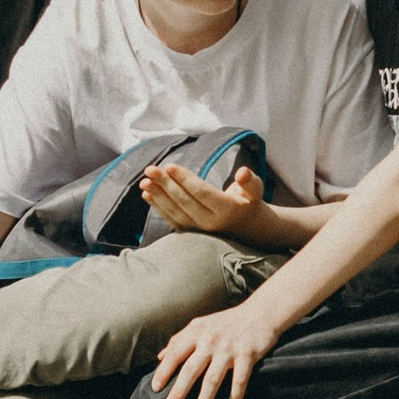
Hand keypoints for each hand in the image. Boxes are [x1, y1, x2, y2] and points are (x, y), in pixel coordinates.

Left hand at [138, 158, 265, 238]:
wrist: (247, 228)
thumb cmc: (248, 202)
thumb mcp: (255, 190)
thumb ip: (250, 181)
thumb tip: (243, 172)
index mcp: (227, 210)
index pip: (202, 193)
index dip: (185, 179)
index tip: (169, 165)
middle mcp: (211, 223)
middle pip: (184, 201)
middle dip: (165, 184)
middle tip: (150, 169)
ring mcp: (199, 230)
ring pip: (174, 212)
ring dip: (157, 196)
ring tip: (144, 181)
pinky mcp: (190, 233)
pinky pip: (171, 220)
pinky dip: (157, 207)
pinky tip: (146, 194)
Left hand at [152, 295, 281, 398]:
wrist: (260, 312)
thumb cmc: (226, 322)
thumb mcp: (200, 325)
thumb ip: (179, 339)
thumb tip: (160, 357)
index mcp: (197, 332)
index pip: (175, 353)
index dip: (164, 371)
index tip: (155, 388)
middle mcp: (211, 340)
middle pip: (191, 369)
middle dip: (179, 390)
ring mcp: (229, 348)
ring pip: (213, 378)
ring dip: (205, 398)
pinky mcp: (247, 354)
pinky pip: (240, 378)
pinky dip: (236, 393)